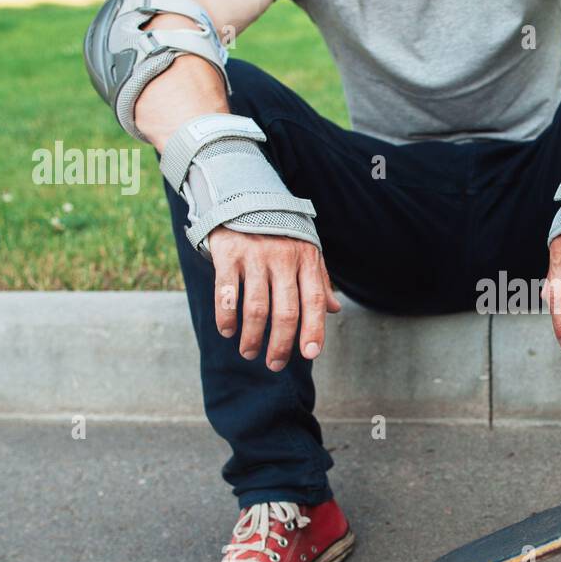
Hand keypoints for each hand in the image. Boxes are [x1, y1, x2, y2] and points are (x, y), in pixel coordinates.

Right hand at [208, 228, 340, 370]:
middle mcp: (283, 258)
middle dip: (281, 344)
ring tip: (249, 352)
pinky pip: (226, 294)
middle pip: (286, 311)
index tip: (309, 354)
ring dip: (253, 337)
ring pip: (256, 308)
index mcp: (306, 259)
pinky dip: (226, 317)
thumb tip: (334, 310)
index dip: (314, 329)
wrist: (243, 197)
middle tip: (274, 364)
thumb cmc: (280, 233)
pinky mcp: (228, 254)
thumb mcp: (305, 251)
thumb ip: (319, 280)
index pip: (314, 301)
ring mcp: (255, 256)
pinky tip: (227, 331)